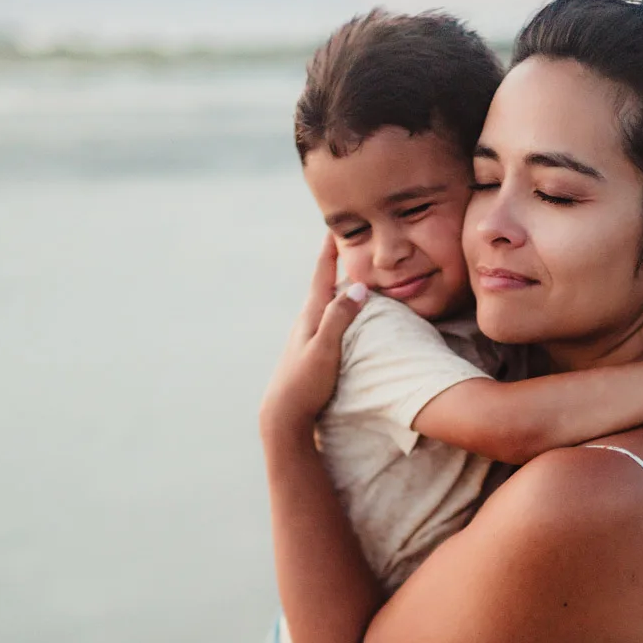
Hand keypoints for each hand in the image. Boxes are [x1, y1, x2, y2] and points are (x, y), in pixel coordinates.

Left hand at [259, 236, 368, 440]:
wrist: (283, 415)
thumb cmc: (304, 383)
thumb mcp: (325, 349)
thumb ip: (340, 318)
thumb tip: (359, 287)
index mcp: (310, 316)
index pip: (322, 275)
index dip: (329, 251)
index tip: (334, 227)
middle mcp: (306, 323)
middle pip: (322, 285)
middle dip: (333, 264)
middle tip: (343, 243)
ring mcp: (306, 339)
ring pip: (324, 305)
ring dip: (335, 288)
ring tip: (348, 276)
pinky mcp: (310, 354)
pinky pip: (327, 323)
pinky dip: (337, 311)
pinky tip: (342, 319)